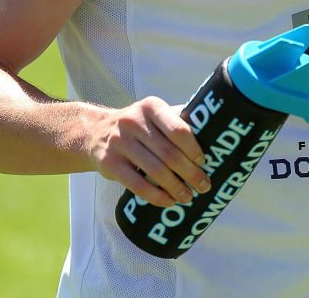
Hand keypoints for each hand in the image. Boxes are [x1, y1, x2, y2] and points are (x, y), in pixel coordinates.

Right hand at [87, 97, 210, 205]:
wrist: (96, 132)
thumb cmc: (138, 126)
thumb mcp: (154, 114)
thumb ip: (177, 120)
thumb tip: (212, 132)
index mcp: (151, 107)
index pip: (178, 129)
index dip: (193, 149)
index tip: (204, 162)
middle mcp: (134, 121)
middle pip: (169, 153)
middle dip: (190, 173)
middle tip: (204, 185)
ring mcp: (119, 142)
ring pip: (154, 170)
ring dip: (175, 187)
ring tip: (188, 197)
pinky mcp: (109, 163)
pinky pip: (136, 185)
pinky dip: (156, 196)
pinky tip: (168, 201)